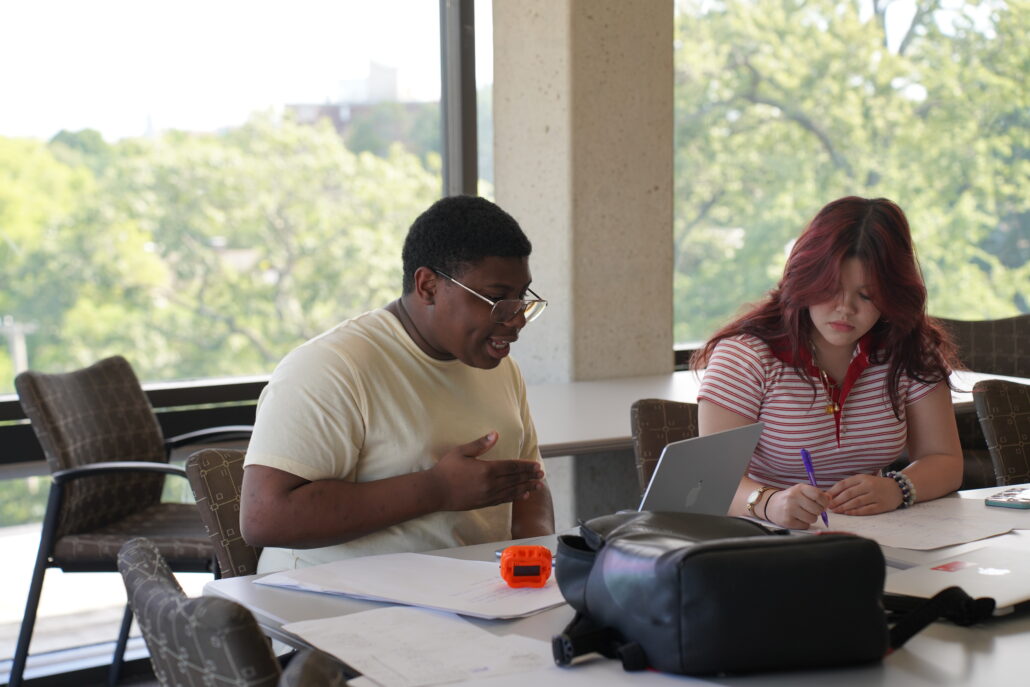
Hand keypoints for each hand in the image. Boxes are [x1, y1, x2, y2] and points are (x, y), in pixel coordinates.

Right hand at [429, 432, 544, 511]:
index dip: (526, 466)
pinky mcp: (484, 503)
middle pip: (515, 479)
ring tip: (538, 486)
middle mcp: (491, 484)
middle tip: (542, 475)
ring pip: (512, 491)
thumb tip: (495, 434)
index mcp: (487, 469)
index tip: (537, 466)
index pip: (512, 467)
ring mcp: (488, 495)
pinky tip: (523, 496)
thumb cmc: (446, 469)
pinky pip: (504, 500)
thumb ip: (480, 444)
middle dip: (530, 476)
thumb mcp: (462, 452)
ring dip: (526, 488)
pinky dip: (515, 497)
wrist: (435, 492)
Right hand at [764, 484, 829, 528]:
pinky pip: (805, 526)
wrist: (770, 505)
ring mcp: (789, 510)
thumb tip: (829, 498)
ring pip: (812, 519)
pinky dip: (803, 524)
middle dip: (818, 511)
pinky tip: (797, 519)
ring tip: (803, 514)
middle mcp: (793, 498)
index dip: (824, 502)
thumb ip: (816, 494)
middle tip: (812, 510)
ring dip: (811, 518)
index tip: (822, 504)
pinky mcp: (787, 521)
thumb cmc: (790, 498)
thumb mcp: (801, 491)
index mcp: (799, 488)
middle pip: (817, 509)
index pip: (818, 495)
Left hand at [827, 474, 902, 514]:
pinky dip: (855, 512)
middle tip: (828, 506)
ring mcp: (876, 495)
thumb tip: (831, 494)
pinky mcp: (881, 505)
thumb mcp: (863, 480)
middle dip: (836, 501)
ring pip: (856, 502)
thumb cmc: (876, 485)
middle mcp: (869, 485)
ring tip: (835, 511)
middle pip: (848, 494)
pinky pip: (866, 509)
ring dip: (844, 507)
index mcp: (862, 477)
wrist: (898, 488)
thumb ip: (849, 486)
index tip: (825, 497)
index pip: (844, 484)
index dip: (833, 491)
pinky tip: (847, 513)